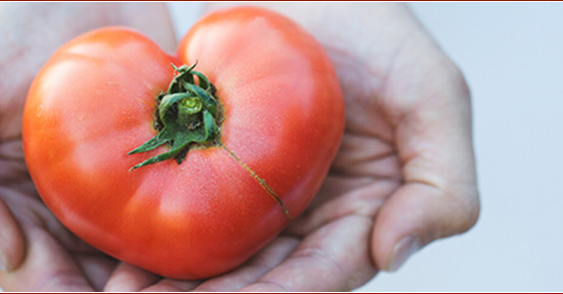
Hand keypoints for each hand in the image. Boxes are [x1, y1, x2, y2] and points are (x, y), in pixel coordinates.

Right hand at [0, 3, 176, 290]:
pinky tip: (219, 238)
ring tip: (201, 274)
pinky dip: (194, 234)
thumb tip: (3, 254)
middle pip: (92, 283)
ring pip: (139, 262)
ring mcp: (110, 195)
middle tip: (172, 288)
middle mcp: (59, 215)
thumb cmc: (1, 29)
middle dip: (128, 293)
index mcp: (6, 213)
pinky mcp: (157, 166)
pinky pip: (178, 212)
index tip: (118, 291)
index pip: (37, 281)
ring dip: (165, 277)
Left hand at [127, 3, 480, 290]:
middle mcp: (307, 220)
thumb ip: (443, 183)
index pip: (320, 275)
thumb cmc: (376, 31)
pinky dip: (156, 240)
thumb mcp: (434, 96)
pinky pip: (184, 211)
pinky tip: (119, 259)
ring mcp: (258, 198)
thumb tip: (393, 255)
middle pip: (260, 278)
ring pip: (216, 259)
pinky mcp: (215, 170)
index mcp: (362, 218)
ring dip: (175, 286)